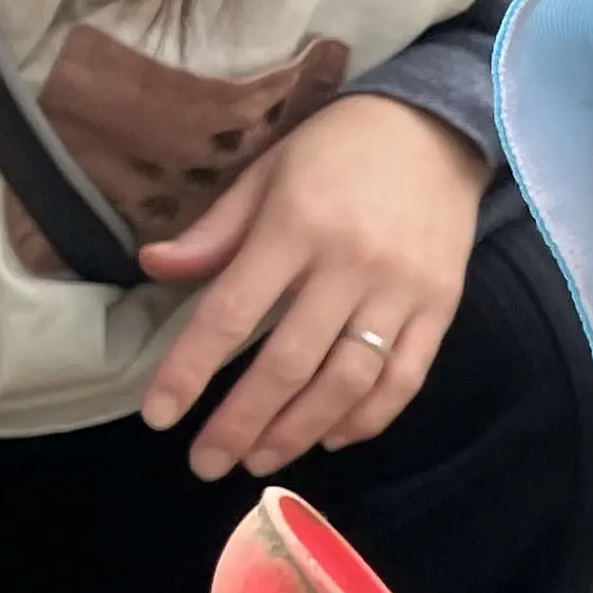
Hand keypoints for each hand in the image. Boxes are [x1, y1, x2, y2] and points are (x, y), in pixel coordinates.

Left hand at [137, 95, 486, 481]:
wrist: (436, 129)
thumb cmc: (338, 149)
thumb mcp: (266, 173)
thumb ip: (215, 231)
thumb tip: (152, 268)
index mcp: (295, 224)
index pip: (231, 313)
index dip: (190, 370)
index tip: (160, 416)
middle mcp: (350, 264)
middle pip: (288, 363)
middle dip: (241, 423)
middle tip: (207, 464)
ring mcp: (401, 291)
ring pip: (346, 383)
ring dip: (299, 431)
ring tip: (262, 459)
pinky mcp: (439, 309)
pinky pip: (403, 379)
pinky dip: (367, 418)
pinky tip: (331, 436)